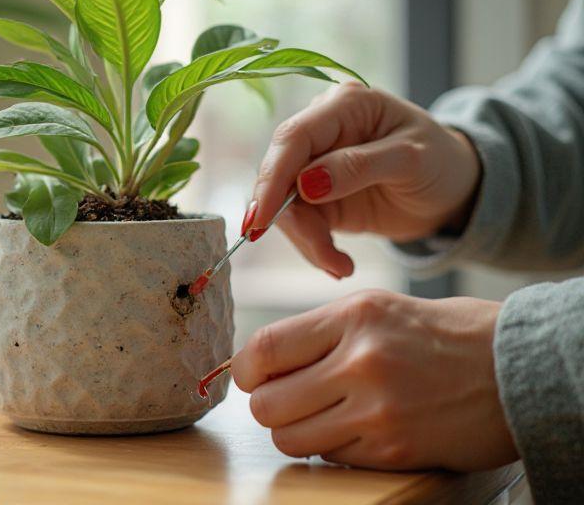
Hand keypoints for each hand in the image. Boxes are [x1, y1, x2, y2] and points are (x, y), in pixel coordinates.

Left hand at [230, 290, 517, 470]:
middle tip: (287, 400)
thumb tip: (264, 363)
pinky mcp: (393, 450)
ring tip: (323, 416)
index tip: (252, 376)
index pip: (263, 349)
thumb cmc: (449, 335)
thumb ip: (322, 333)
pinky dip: (334, 449)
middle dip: (268, 406)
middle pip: (265, 404)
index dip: (244, 370)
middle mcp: (360, 361)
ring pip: (290, 438)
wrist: (522, 368)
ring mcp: (377, 410)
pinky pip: (331, 458)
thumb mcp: (380, 309)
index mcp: (353, 316)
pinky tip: (360, 429)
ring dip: (297, 432)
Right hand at [249, 82, 480, 277]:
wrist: (453, 191)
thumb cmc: (441, 162)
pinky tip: (339, 263)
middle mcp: (321, 130)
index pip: (293, 137)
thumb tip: (306, 183)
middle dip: (292, 220)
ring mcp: (314, 163)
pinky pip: (297, 223)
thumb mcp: (412, 159)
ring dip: (307, 241)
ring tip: (341, 265)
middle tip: (323, 256)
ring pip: (283, 204)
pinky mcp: (314, 196)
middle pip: (279, 173)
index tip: (263, 218)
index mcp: (344, 105)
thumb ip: (359, 166)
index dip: (273, 177)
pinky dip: (313, 248)